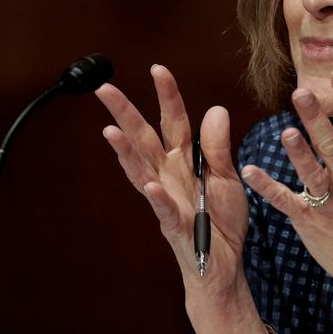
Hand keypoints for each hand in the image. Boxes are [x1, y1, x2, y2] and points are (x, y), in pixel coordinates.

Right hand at [96, 65, 267, 333]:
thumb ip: (217, 146)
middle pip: (144, 139)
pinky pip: (164, 209)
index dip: (166, 96)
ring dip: (126, 151)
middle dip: (125, 113)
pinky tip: (150, 185)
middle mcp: (169, 175)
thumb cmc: (222, 221)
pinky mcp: (175, 225)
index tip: (158, 69)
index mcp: (183, 161)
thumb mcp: (228, 177)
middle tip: (104, 88)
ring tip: (111, 130)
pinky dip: (157, 198)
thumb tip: (215, 109)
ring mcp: (167, 199)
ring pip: (142, 170)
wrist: (224, 263)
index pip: (172, 121)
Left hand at [240, 67, 332, 333]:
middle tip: (301, 92)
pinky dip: (268, 188)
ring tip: (285, 132)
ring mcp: (331, 205)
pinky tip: (250, 171)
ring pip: (312, 174)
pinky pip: (287, 203)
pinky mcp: (311, 223)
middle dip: (317, 119)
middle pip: (332, 146)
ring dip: (297, 154)